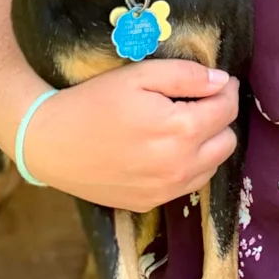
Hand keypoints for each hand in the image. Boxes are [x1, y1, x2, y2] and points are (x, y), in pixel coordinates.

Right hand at [21, 61, 239, 210]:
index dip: (226, 90)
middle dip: (220, 118)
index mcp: (180, 130)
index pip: (227, 109)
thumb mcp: (140, 75)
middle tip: (198, 102)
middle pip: (227, 141)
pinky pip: (189, 183)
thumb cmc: (95, 102)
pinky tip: (167, 149)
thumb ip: (186, 76)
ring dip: (208, 144)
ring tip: (183, 125)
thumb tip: (221, 82)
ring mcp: (165, 190)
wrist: (50, 143)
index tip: (218, 81)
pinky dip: (189, 165)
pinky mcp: (150, 203)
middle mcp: (179, 166)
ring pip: (213, 165)